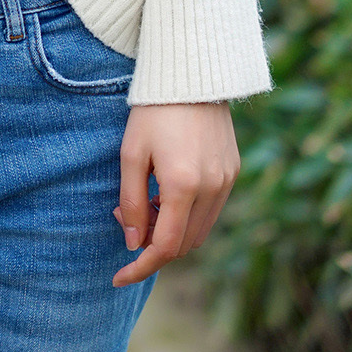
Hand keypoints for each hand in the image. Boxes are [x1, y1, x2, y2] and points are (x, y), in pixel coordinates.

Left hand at [112, 102, 239, 287]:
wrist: (190, 74)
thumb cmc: (152, 111)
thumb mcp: (130, 153)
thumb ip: (130, 202)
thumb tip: (133, 243)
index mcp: (183, 185)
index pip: (164, 247)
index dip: (140, 267)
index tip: (118, 276)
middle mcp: (212, 189)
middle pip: (183, 244)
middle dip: (153, 244)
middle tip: (125, 219)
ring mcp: (227, 181)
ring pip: (199, 231)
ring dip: (172, 230)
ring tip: (145, 202)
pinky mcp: (233, 171)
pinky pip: (211, 210)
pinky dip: (188, 214)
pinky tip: (166, 191)